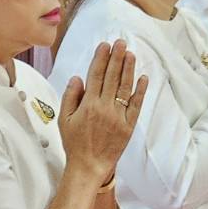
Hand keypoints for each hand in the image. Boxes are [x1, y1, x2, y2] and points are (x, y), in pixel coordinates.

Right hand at [59, 39, 147, 182]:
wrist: (89, 166)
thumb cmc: (75, 143)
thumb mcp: (64, 120)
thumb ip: (70, 97)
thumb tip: (77, 78)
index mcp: (88, 105)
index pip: (95, 75)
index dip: (101, 58)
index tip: (105, 45)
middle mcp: (104, 108)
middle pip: (112, 77)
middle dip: (116, 57)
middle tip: (121, 42)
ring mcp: (118, 117)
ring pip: (125, 88)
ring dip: (128, 69)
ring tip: (130, 54)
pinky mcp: (129, 126)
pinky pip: (136, 105)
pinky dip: (140, 91)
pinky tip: (142, 77)